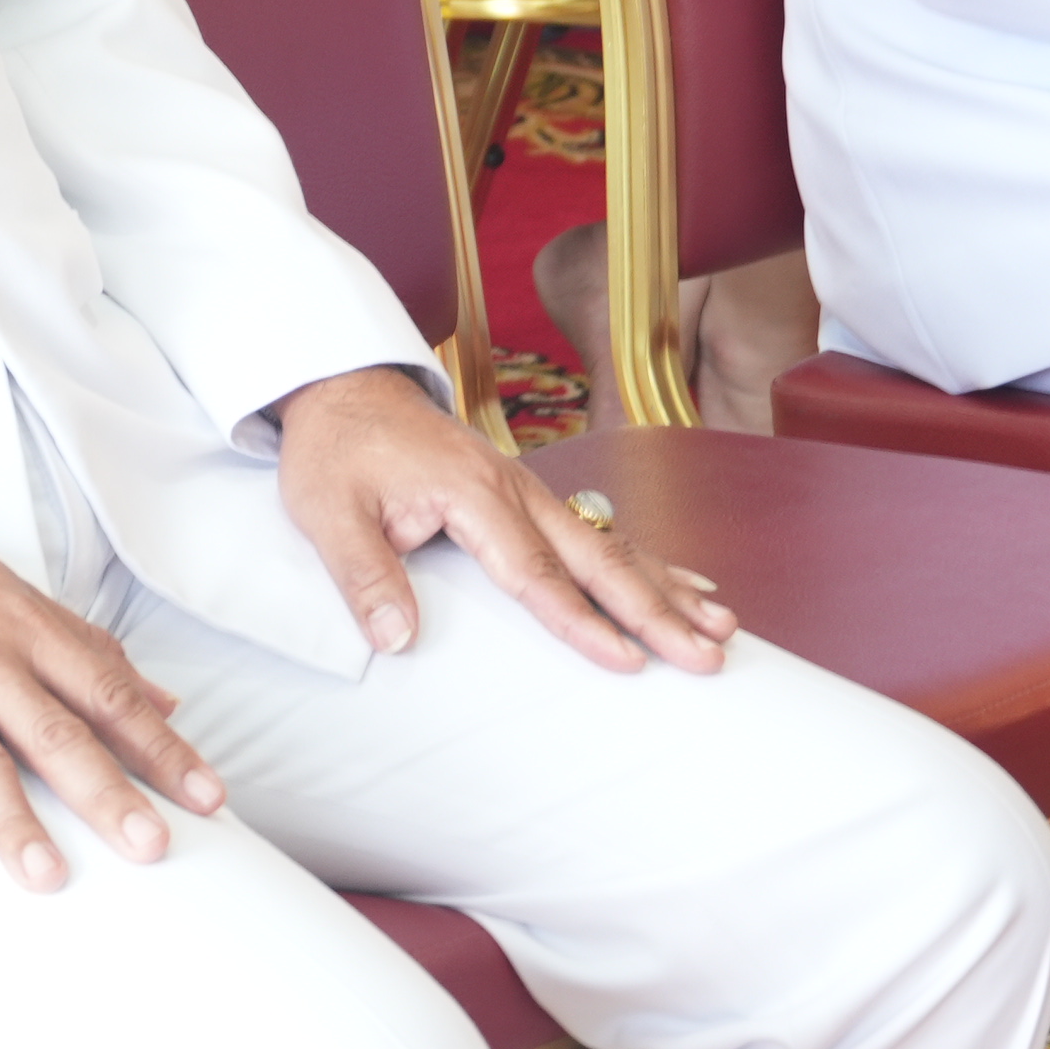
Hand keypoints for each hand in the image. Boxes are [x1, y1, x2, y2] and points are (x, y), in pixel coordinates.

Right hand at [0, 494, 221, 889]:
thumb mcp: (2, 592)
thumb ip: (82, 646)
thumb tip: (160, 697)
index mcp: (17, 624)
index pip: (104, 691)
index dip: (160, 745)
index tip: (207, 796)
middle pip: (53, 729)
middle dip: (107, 791)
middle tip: (150, 845)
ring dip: (15, 820)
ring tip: (49, 875)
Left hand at [275, 366, 733, 675]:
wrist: (344, 386)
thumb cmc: (336, 450)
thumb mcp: (327, 511)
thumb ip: (364, 574)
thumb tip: (397, 640)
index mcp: (472, 492)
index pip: (535, 572)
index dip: (581, 622)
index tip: (628, 662)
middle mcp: (514, 487)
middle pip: (597, 557)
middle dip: (655, 610)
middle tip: (709, 656)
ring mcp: (527, 487)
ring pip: (610, 542)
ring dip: (667, 586)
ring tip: (723, 627)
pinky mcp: (526, 492)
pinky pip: (598, 529)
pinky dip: (648, 559)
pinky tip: (689, 585)